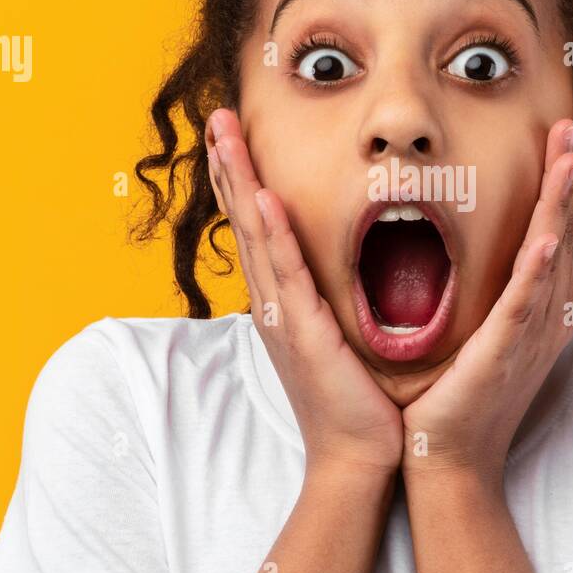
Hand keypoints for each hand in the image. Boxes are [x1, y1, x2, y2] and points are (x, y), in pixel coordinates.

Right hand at [206, 108, 402, 478]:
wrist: (356, 455)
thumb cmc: (353, 399)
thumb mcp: (336, 337)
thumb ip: (327, 300)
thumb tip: (327, 270)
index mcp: (281, 301)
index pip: (255, 227)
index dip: (241, 179)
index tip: (232, 135)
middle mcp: (272, 303)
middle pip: (243, 220)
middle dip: (228, 167)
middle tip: (216, 117)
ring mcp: (282, 316)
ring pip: (254, 237)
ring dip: (239, 183)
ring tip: (224, 137)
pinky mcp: (303, 334)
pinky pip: (286, 275)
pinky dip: (273, 235)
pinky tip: (263, 199)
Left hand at [400, 119, 572, 484]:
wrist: (446, 457)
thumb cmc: (456, 396)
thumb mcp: (477, 331)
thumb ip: (485, 290)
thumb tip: (474, 249)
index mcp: (536, 310)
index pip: (555, 236)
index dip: (561, 188)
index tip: (560, 138)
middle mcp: (544, 319)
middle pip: (564, 236)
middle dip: (569, 181)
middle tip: (571, 128)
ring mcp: (529, 337)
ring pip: (552, 260)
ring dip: (564, 208)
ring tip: (571, 159)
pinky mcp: (503, 355)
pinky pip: (524, 305)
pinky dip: (538, 269)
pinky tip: (548, 236)